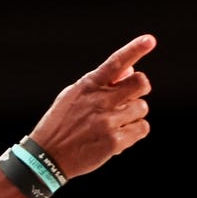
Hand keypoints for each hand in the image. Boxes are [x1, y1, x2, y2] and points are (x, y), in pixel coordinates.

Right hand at [27, 34, 155, 179]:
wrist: (46, 157)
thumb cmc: (60, 125)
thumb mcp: (72, 97)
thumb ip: (100, 83)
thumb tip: (130, 70)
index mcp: (88, 86)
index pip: (116, 63)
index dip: (135, 49)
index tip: (150, 40)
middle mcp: (99, 101)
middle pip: (140, 83)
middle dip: (140, 89)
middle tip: (131, 98)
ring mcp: (107, 122)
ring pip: (142, 108)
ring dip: (133, 115)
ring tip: (116, 124)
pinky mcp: (113, 142)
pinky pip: (141, 129)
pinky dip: (134, 132)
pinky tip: (119, 137)